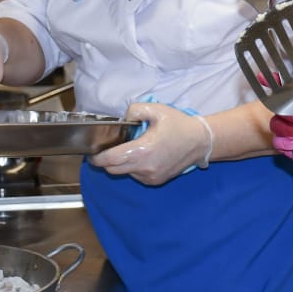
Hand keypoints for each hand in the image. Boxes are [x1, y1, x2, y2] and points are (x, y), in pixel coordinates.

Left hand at [89, 102, 209, 185]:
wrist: (200, 142)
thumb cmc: (178, 125)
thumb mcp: (157, 110)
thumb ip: (134, 110)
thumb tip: (122, 118)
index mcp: (142, 151)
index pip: (109, 160)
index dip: (97, 157)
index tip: (92, 152)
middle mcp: (144, 168)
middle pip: (112, 170)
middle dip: (107, 160)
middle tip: (109, 148)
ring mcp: (150, 177)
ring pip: (125, 173)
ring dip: (122, 163)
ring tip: (133, 148)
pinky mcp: (155, 181)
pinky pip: (136, 175)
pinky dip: (134, 167)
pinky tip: (144, 155)